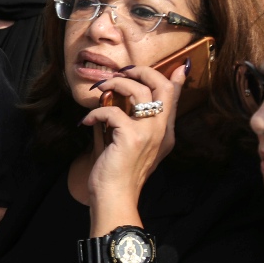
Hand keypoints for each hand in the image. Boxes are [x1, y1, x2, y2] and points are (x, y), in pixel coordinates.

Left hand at [79, 64, 186, 235]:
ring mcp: (148, 133)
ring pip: (139, 91)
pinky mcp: (131, 138)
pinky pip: (113, 112)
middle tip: (122, 73)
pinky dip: (96, 112)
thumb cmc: (118, 172)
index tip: (176, 65)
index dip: (174, 79)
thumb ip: (131, 122)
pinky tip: (87, 122)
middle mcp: (161, 131)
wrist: (114, 197)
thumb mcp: (130, 144)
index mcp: (165, 132)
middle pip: (161, 86)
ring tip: (101, 89)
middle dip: (141, 72)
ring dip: (116, 84)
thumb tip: (119, 101)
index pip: (173, 98)